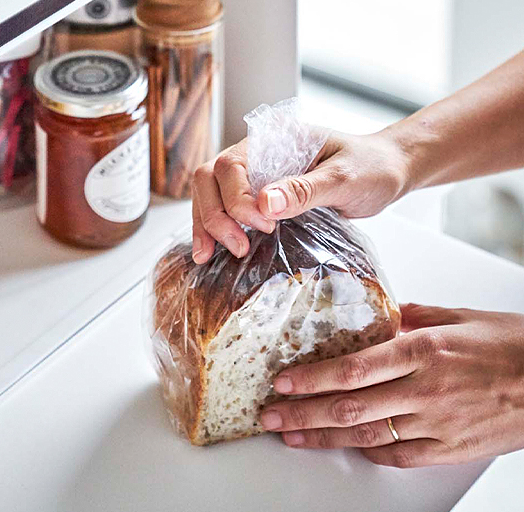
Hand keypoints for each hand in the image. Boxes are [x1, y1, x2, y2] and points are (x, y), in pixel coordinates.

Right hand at [191, 130, 409, 262]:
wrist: (388, 171)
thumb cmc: (372, 167)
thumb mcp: (344, 178)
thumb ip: (304, 189)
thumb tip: (264, 204)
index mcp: (273, 139)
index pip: (231, 165)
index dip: (237, 199)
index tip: (265, 225)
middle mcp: (257, 153)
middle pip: (209, 178)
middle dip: (213, 215)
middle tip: (237, 247)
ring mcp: (255, 174)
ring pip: (209, 193)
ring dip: (206, 223)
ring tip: (208, 256)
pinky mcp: (259, 194)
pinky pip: (224, 207)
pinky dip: (214, 227)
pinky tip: (211, 250)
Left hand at [259, 303, 523, 466]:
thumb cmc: (511, 346)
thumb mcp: (458, 317)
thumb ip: (413, 316)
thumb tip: (381, 316)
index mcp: (421, 351)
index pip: (352, 368)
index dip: (312, 378)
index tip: (283, 380)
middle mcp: (423, 389)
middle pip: (349, 406)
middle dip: (302, 413)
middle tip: (271, 414)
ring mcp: (435, 424)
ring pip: (367, 436)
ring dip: (323, 437)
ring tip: (292, 436)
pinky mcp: (448, 449)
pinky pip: (398, 455)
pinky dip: (369, 452)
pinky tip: (346, 447)